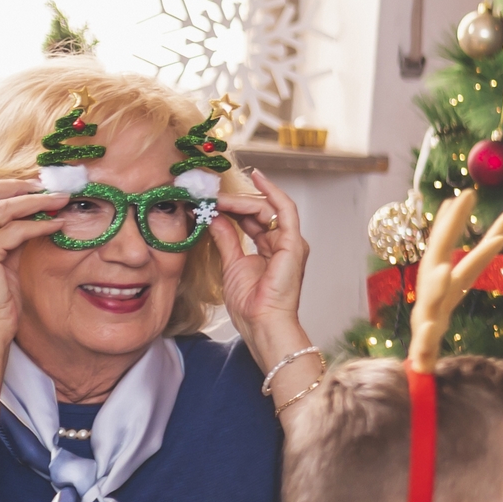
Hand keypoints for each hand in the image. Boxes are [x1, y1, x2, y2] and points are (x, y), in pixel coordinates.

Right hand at [0, 179, 68, 347]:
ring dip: (35, 200)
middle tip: (44, 185)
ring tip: (60, 200)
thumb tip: (31, 217)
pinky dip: (40, 224)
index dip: (1, 187)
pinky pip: (15, 231)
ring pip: (1, 208)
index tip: (30, 187)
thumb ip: (5, 241)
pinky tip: (58, 224)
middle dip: (14, 184)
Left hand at [210, 167, 309, 348]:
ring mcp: (291, 242)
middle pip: (260, 210)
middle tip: (209, 194)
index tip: (209, 199)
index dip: (232, 207)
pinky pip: (284, 209)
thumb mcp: (231, 264)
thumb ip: (226, 238)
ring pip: (268, 207)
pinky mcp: (293, 242)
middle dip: (234, 200)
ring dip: (242, 198)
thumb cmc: (251, 304)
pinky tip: (258, 178)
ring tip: (218, 196)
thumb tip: (214, 217)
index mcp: (272, 249)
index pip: (252, 219)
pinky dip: (272, 192)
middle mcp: (284, 242)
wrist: (262, 323)